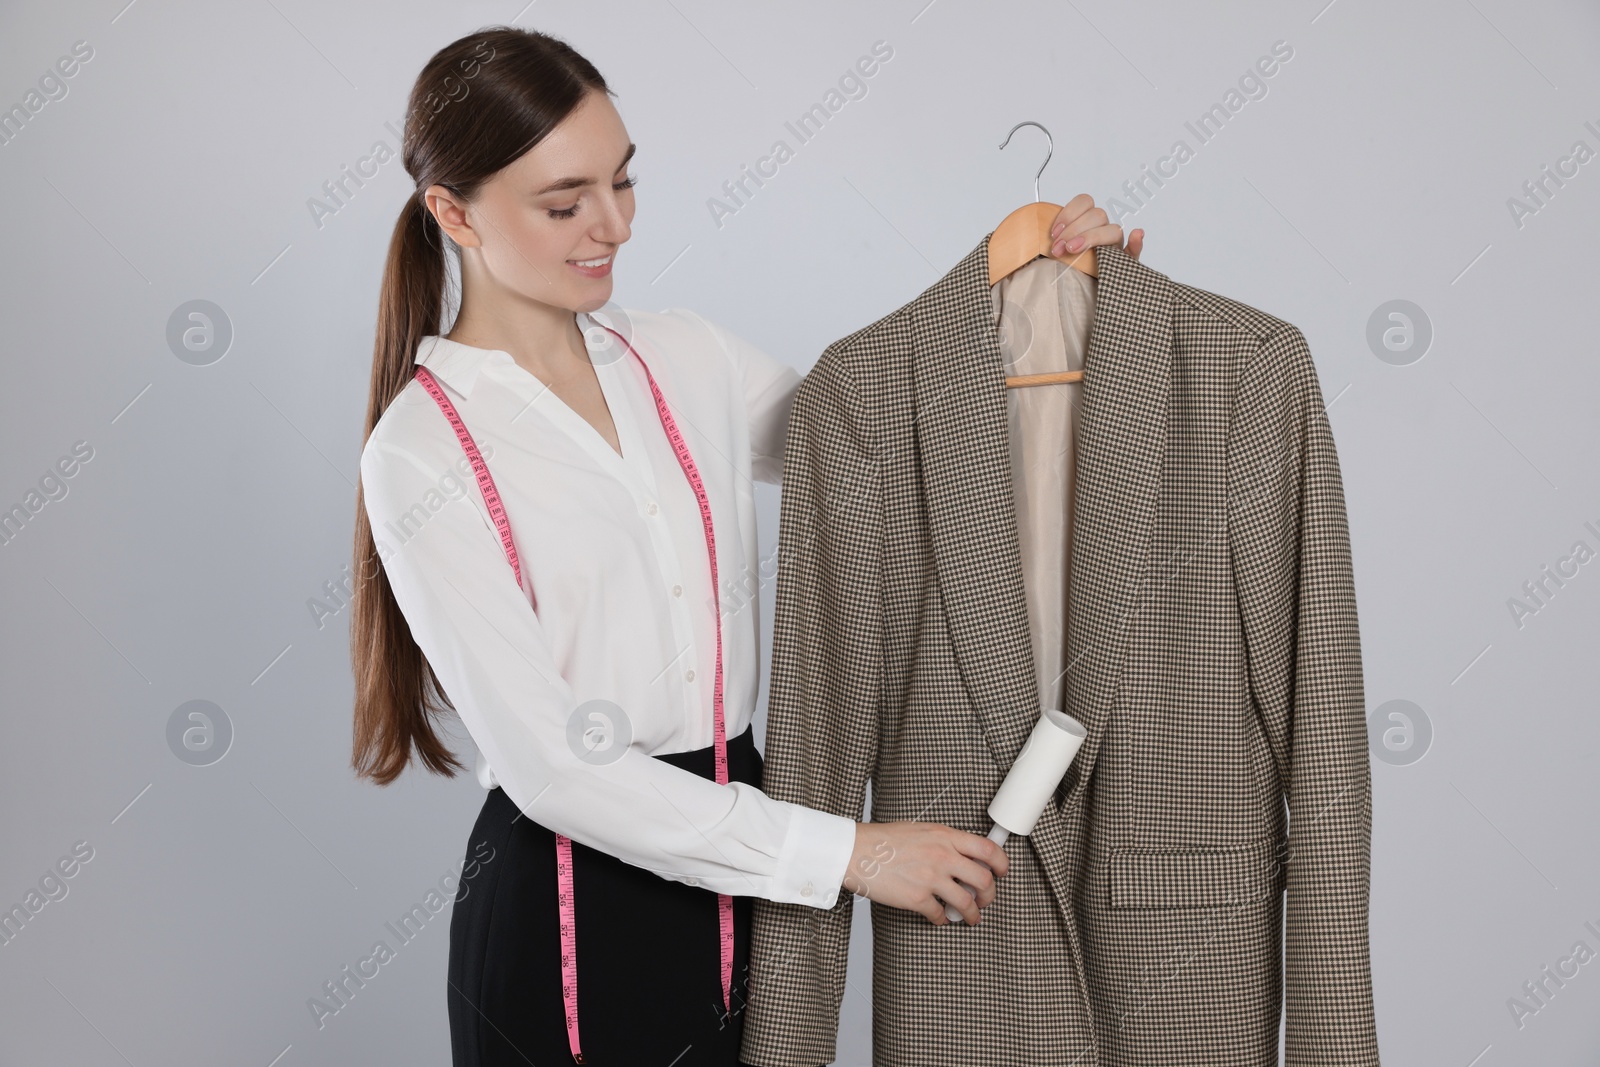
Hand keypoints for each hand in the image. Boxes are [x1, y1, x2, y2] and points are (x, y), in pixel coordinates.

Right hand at [840, 821, 1008, 924]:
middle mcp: (942, 856)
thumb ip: (945, 841)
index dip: (1002, 863)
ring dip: (973, 914)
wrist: (857, 852)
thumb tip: (965, 855)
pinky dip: (943, 920)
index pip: (988, 849)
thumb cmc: (885, 841)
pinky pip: (940, 915)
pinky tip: (939, 918)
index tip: (1002, 872)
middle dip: (990, 895)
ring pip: (967, 903)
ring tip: (970, 917)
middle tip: (985, 899)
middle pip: (984, 880)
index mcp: (945, 836)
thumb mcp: (922, 830)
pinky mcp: (917, 898)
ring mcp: (930, 878)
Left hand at [1047, 192, 1142, 261]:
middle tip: (1057, 248)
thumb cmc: (1066, 269)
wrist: (1077, 292)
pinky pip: (1136, 248)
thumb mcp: (1055, 250)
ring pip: (1112, 229)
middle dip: (1074, 230)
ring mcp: (1116, 246)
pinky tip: (1136, 235)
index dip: (1068, 214)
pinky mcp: (1126, 261)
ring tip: (1071, 250)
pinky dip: (1137, 241)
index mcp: (1087, 222)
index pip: (1084, 201)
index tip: (1054, 233)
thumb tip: (1047, 233)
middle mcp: (1103, 231)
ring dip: (1092, 237)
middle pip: (1096, 215)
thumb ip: (1054, 238)